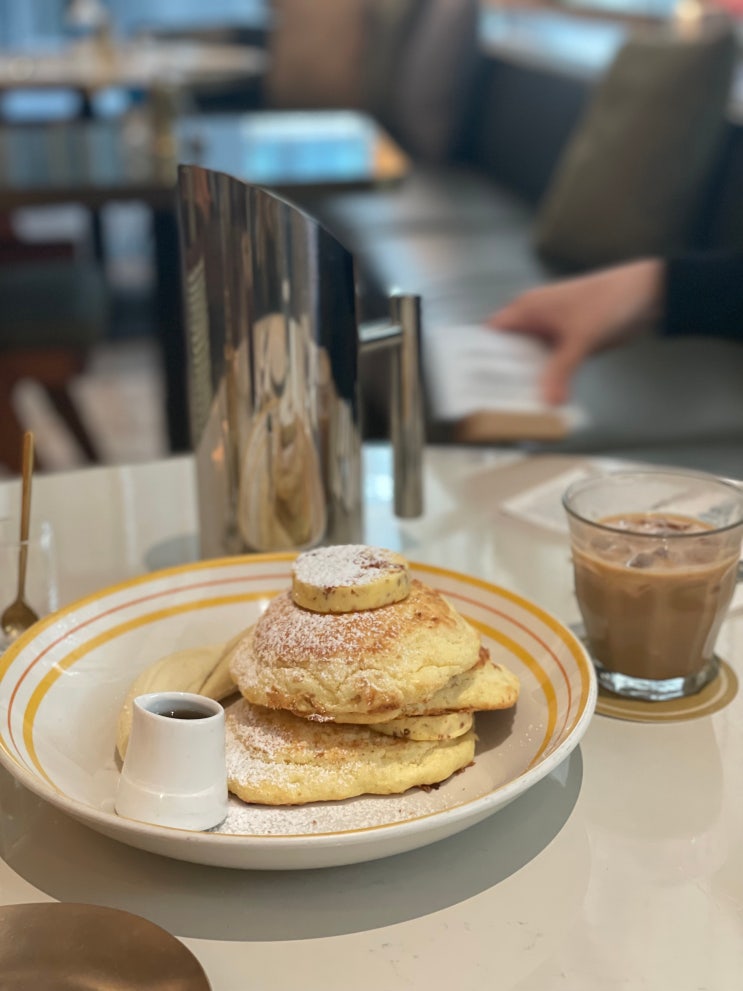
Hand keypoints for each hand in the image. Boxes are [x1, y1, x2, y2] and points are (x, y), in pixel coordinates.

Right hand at [488, 259, 664, 403]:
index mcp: (527, 308)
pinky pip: (550, 363)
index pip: (492, 334)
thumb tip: (549, 404)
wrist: (648, 293)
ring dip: (528, 379)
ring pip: (530, 358)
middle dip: (503, 373)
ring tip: (515, 405)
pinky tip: (545, 397)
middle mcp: (534, 318)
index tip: (474, 382)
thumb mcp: (581, 340)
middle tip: (493, 402)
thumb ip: (561, 372)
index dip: (481, 356)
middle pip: (509, 350)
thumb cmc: (608, 303)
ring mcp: (552, 330)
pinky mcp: (568, 341)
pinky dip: (548, 378)